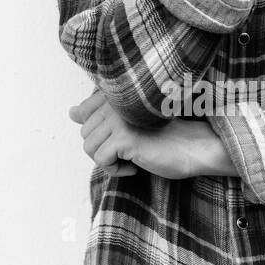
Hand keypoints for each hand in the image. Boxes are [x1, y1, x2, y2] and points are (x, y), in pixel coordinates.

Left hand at [68, 89, 235, 180]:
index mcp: (115, 94)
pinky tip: (135, 166)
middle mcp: (114, 101)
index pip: (83, 112)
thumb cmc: (162, 137)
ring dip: (109, 161)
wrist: (193, 147)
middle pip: (85, 134)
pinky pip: (101, 160)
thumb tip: (71, 112)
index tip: (122, 138)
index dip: (99, 133)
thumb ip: (99, 115)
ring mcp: (118, 118)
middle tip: (130, 151)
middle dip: (104, 149)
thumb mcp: (127, 124)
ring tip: (132, 158)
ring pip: (89, 148)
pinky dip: (116, 170)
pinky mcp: (124, 137)